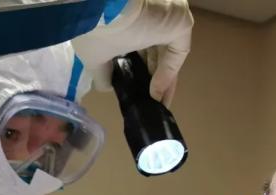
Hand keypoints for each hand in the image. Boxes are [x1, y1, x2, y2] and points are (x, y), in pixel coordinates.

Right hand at [71, 0, 193, 105]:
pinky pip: (177, 52)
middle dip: (151, 77)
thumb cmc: (95, 26)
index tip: (135, 93)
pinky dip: (168, 74)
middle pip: (156, 50)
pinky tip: (155, 94)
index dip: (138, 70)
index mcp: (131, 16)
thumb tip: (106, 86)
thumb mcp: (94, 54)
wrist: (100, 5)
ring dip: (162, 80)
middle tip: (147, 102)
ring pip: (167, 53)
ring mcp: (168, 14)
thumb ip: (103, 72)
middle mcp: (153, 12)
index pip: (140, 45)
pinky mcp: (181, 20)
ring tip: (154, 104)